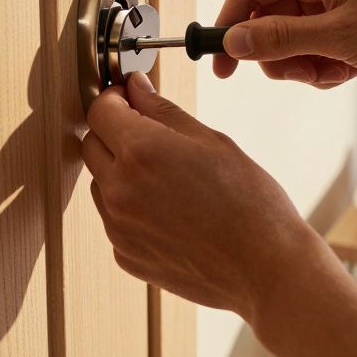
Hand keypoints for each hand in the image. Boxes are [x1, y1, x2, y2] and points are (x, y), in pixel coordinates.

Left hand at [82, 73, 333, 319]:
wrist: (265, 268)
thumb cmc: (250, 204)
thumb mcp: (211, 142)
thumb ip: (162, 111)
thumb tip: (136, 88)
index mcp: (141, 152)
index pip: (100, 111)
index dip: (115, 99)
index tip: (130, 99)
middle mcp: (119, 189)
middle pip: (92, 144)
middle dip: (114, 132)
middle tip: (151, 134)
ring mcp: (118, 226)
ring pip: (100, 183)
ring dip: (120, 172)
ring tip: (168, 180)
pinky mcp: (124, 254)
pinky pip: (114, 218)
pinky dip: (131, 208)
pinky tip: (170, 211)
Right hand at [213, 0, 356, 86]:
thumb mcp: (339, 38)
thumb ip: (280, 39)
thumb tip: (231, 42)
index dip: (228, 24)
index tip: (218, 63)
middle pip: (267, 21)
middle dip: (280, 55)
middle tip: (304, 72)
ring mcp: (333, 2)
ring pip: (288, 42)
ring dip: (304, 66)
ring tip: (337, 71)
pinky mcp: (345, 24)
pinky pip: (312, 51)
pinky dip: (324, 69)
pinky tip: (350, 72)